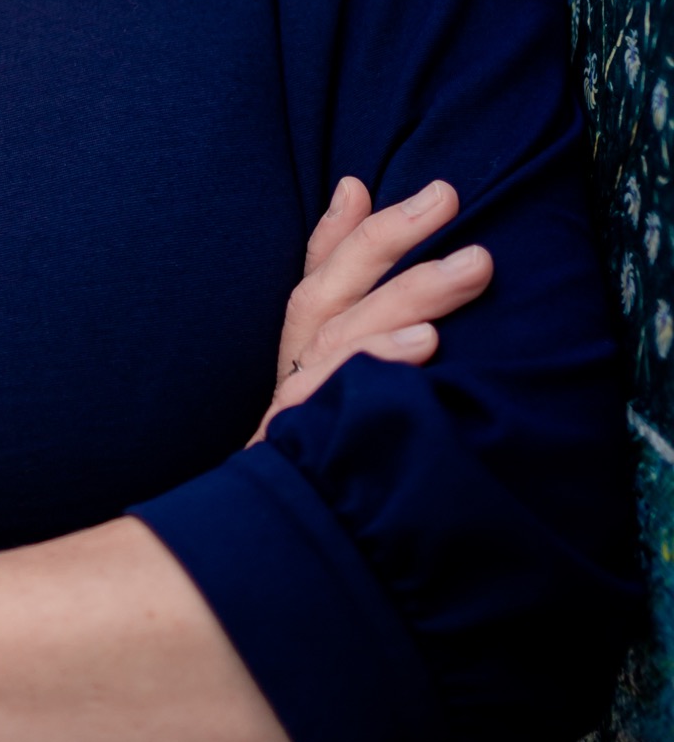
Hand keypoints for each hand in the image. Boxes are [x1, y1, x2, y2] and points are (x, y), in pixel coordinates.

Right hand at [253, 175, 490, 443]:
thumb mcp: (335, 367)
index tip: (419, 192)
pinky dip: (374, 369)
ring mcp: (295, 417)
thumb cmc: (316, 455)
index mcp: (302, 355)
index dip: (361, 229)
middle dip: (392, 246)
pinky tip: (420, 351)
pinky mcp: (299, 454)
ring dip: (399, 303)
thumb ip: (341, 281)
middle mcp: (294, 378)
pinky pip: (334, 406)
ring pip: (340, 342)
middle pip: (332, 297)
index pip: (322, 277)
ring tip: (463, 272)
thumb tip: (351, 187)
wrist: (279, 555)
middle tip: (453, 210)